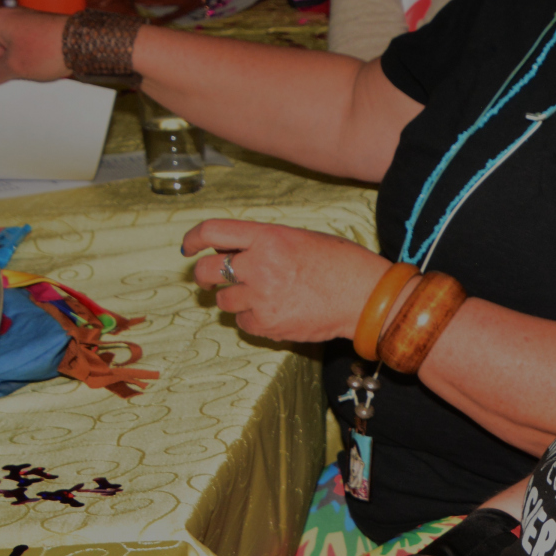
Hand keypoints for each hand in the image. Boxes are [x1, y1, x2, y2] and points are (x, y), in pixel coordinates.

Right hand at [0, 7, 72, 86]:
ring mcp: (27, 25)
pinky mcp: (41, 33)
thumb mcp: (15, 66)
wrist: (87, 42)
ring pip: (8, 49)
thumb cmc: (49, 48)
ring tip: (21, 73)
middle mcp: (10, 19)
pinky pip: (23, 49)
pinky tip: (31, 71)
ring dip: (9, 65)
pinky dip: (23, 61)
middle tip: (8, 73)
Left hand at [181, 220, 390, 341]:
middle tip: (210, 280)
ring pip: (224, 302)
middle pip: (207, 271)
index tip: (189, 247)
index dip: (193, 239)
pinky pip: (244, 322)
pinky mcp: (268, 324)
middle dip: (204, 277)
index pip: (213, 231)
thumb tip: (232, 252)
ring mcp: (261, 297)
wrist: (366, 297)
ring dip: (235, 300)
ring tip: (263, 297)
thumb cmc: (341, 264)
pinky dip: (254, 319)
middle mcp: (260, 265)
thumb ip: (265, 243)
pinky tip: (277, 312)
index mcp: (269, 237)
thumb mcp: (302, 239)